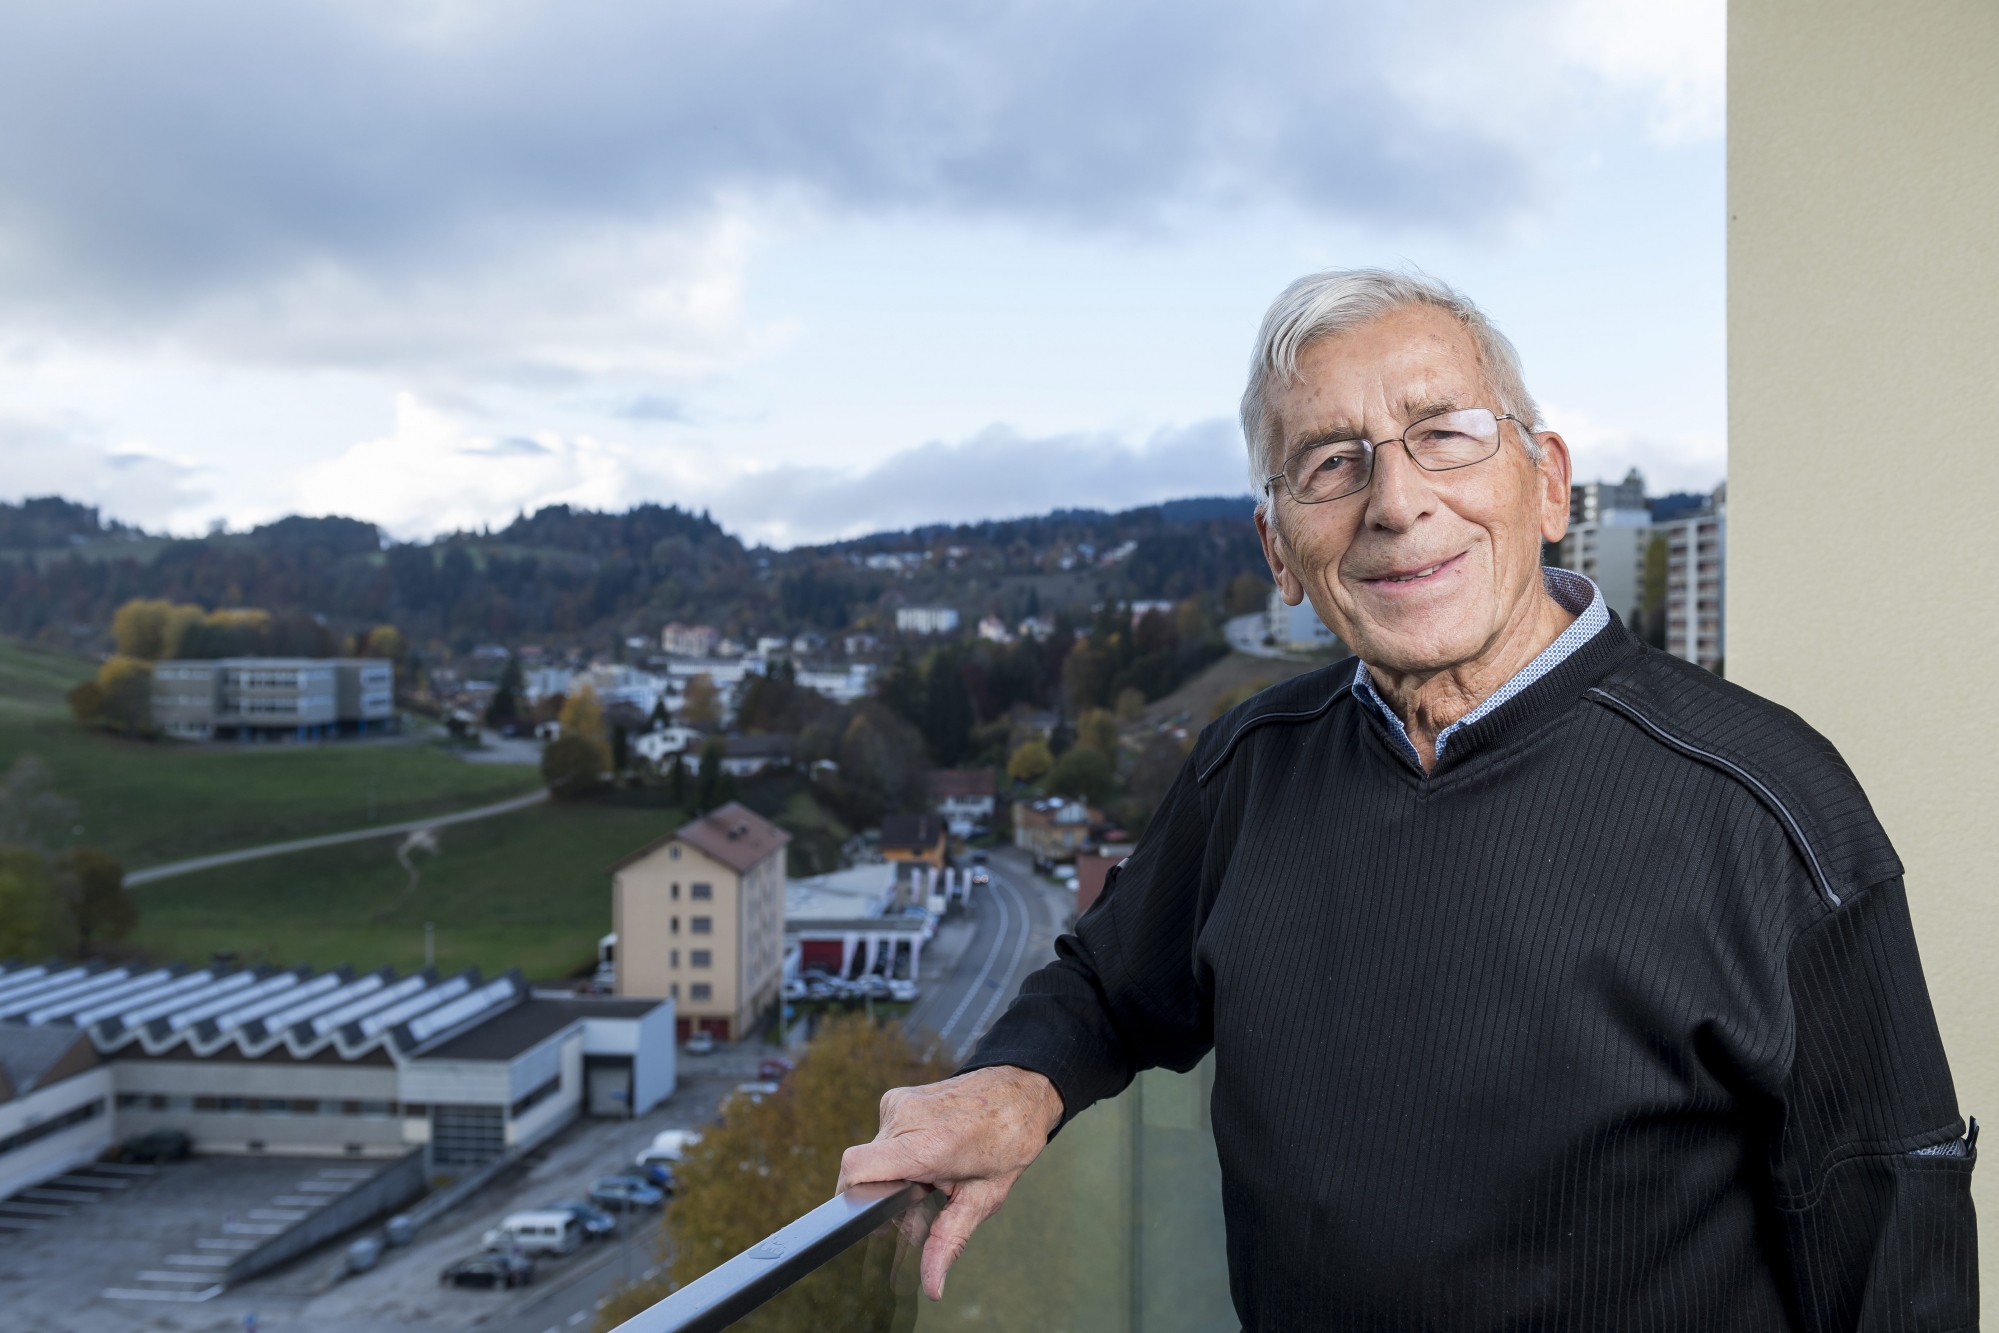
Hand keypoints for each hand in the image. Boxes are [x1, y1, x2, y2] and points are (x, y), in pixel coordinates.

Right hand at [836, 1064, 1063, 1300]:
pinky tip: (930, 1153)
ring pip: (874, 1154)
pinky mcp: (898, 1096)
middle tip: (924, 1204)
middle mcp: (906, 1118)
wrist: (1021, 1090)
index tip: (874, 1218)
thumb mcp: (982, 1199)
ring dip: (895, 1174)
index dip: (851, 1198)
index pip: (856, 1169)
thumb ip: (947, 1243)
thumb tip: (931, 1287)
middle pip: (866, 1171)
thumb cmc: (1008, 1142)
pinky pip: (884, 1135)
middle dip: (887, 1196)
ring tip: (933, 1177)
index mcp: (927, 1146)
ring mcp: (900, 1102)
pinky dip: (900, 1151)